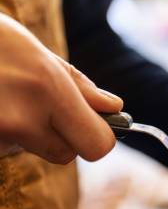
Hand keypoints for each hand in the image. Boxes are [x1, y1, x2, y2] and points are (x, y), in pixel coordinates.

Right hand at [0, 14, 122, 162]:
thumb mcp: (36, 53)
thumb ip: (78, 86)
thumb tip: (114, 108)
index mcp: (49, 90)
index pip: (97, 145)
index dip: (98, 137)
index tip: (92, 126)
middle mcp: (22, 118)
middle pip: (65, 155)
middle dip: (62, 139)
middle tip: (43, 110)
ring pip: (28, 151)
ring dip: (24, 133)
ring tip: (4, 97)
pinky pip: (2, 148)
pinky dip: (1, 133)